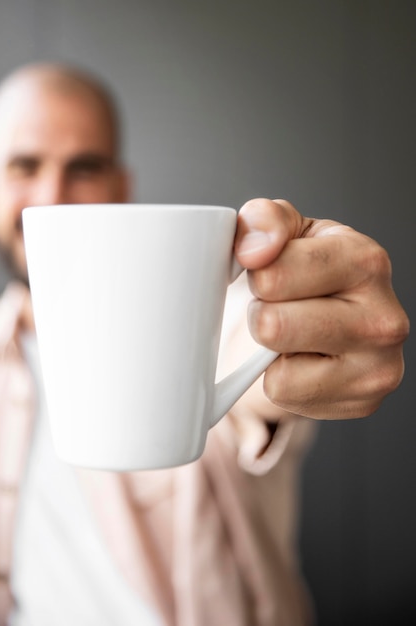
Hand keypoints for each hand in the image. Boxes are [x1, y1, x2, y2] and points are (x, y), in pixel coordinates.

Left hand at [234, 198, 408, 418]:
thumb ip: (264, 221)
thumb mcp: (287, 232)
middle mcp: (383, 318)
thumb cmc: (311, 271)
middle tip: (284, 308)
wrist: (338, 316)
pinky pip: (285, 395)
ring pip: (278, 370)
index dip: (255, 275)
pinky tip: (306, 362)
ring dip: (271, 352)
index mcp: (365, 261)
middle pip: (272, 326)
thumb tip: (253, 250)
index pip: (272, 275)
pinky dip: (283, 381)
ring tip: (296, 334)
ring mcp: (377, 367)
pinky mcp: (362, 402)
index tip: (269, 271)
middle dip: (263, 315)